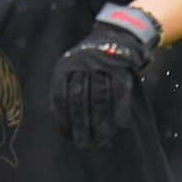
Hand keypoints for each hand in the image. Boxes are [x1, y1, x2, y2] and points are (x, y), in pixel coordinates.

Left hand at [50, 4, 158, 149]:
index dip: (63, 120)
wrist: (116, 35)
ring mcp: (101, 65)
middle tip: (86, 146)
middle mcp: (80, 64)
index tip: (70, 138)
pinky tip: (120, 125)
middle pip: (79, 101)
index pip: (59, 98)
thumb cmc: (90, 63)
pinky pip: (120, 92)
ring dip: (102, 123)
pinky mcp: (121, 67)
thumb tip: (65, 129)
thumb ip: (66, 92)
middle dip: (82, 127)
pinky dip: (120, 110)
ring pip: (99, 99)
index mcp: (64, 67)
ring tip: (104, 140)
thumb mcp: (71, 70)